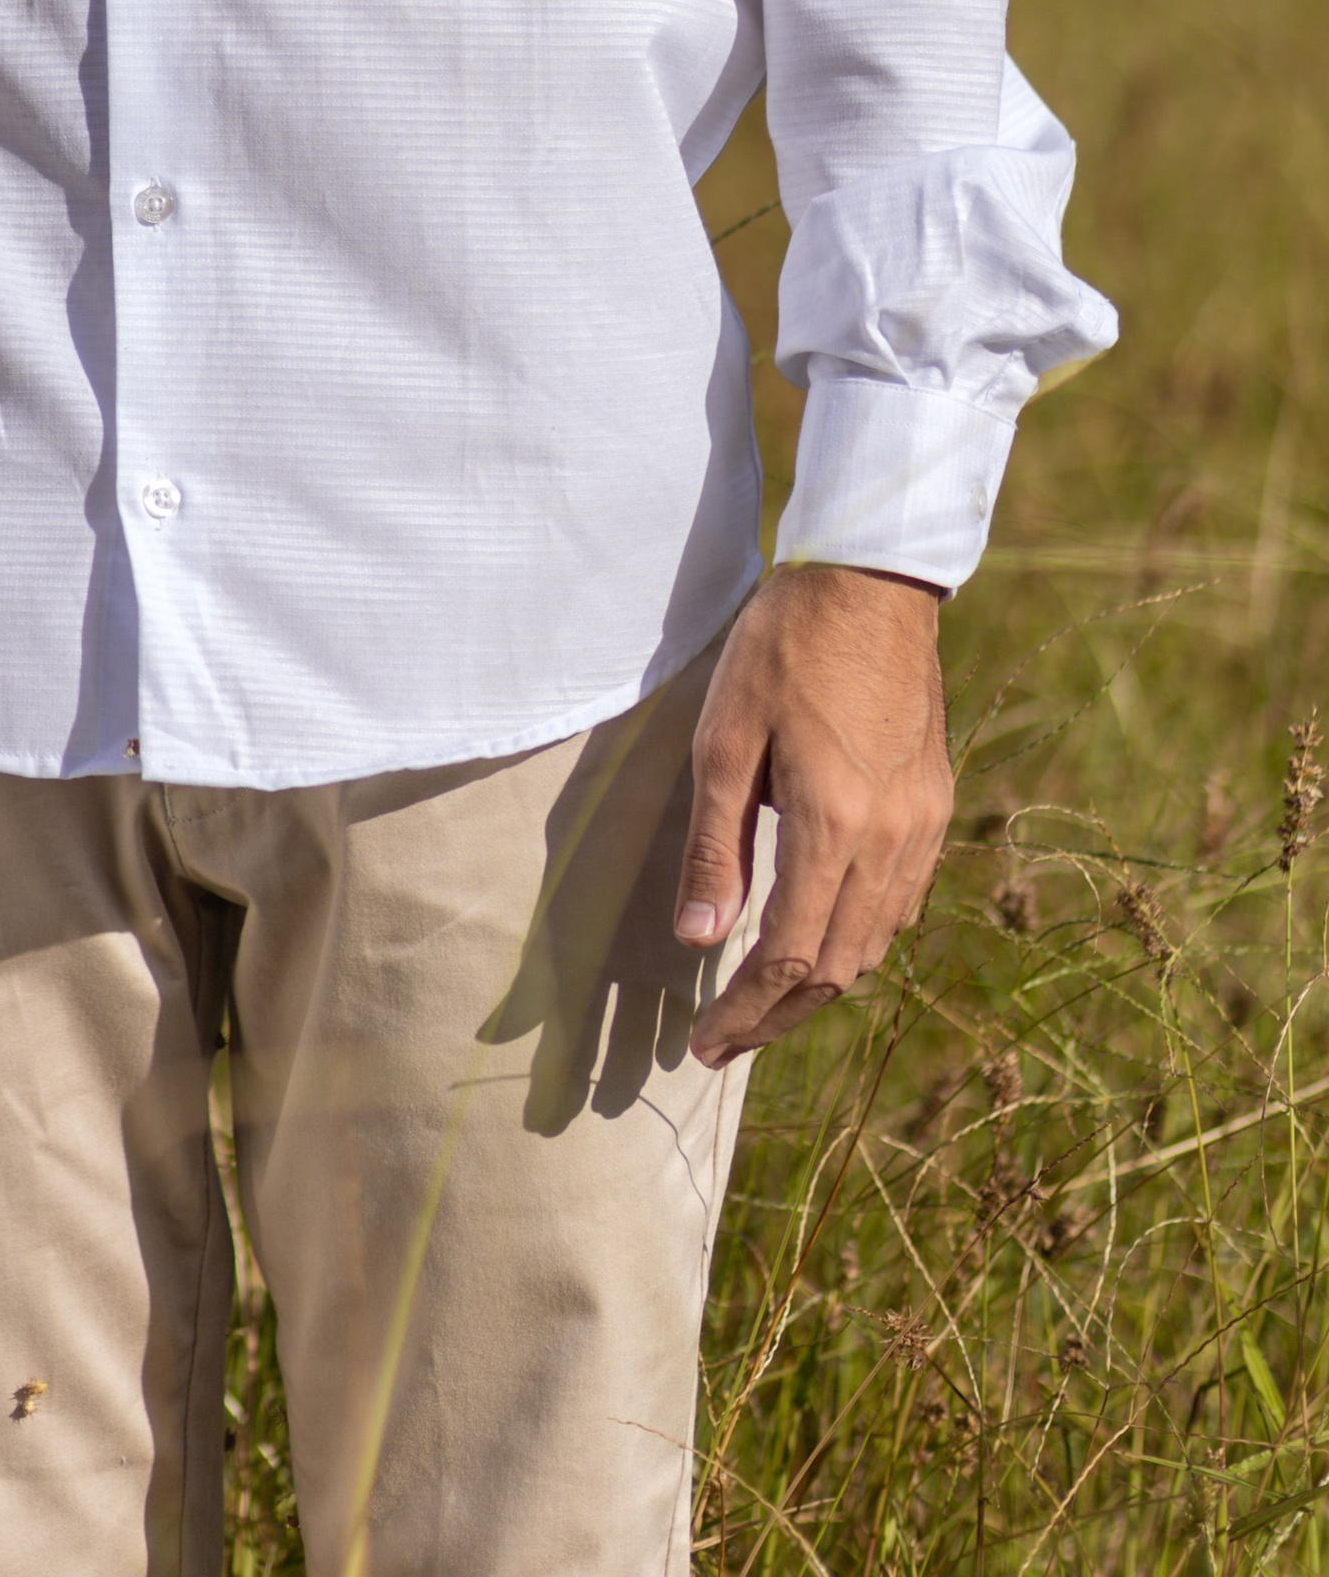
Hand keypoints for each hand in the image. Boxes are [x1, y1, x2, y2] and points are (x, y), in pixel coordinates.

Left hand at [676, 560, 952, 1064]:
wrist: (871, 585)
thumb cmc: (782, 650)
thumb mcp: (725, 740)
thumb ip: (715, 845)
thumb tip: (698, 940)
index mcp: (833, 828)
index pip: (787, 956)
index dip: (744, 1011)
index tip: (705, 1046)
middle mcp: (890, 843)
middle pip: (836, 968)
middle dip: (778, 1015)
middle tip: (725, 1041)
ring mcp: (921, 827)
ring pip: (875, 944)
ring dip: (819, 983)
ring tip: (764, 1000)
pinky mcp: (933, 806)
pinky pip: (900, 903)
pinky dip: (857, 938)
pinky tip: (821, 933)